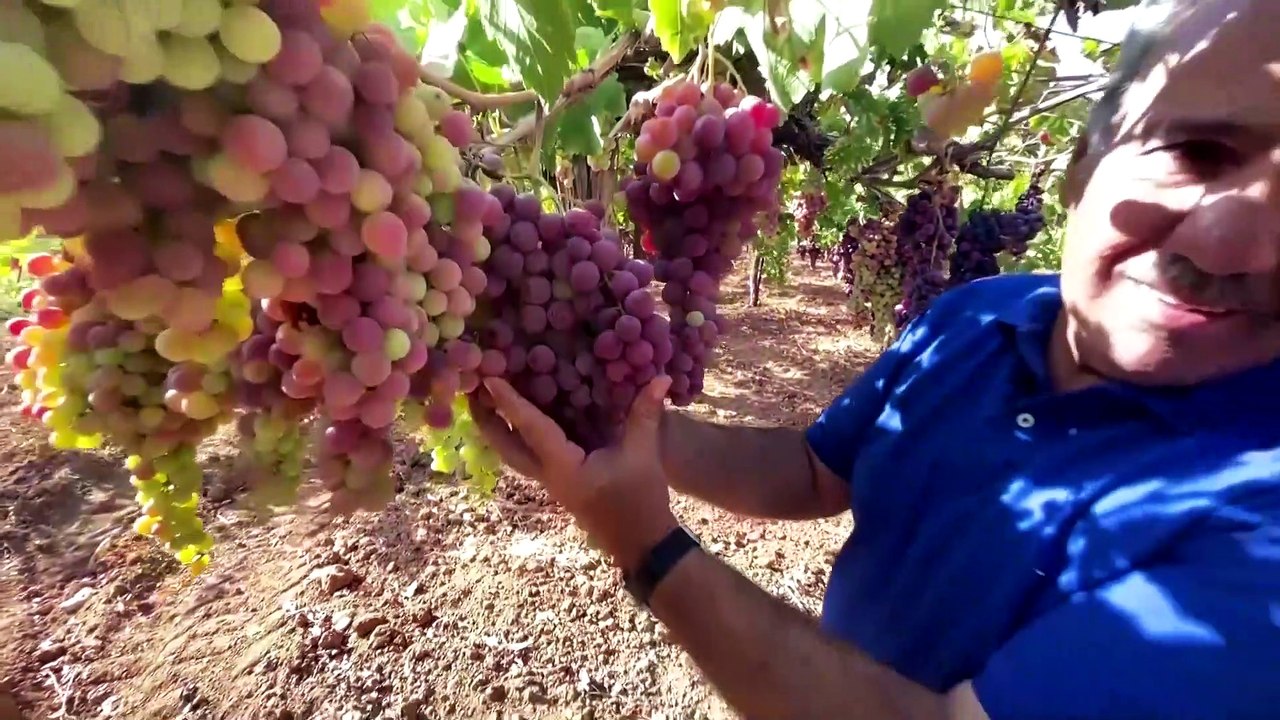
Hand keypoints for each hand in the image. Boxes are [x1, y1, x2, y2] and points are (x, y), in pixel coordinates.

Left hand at [469, 375, 679, 570]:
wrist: (643, 545)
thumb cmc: (640, 502)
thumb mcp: (643, 456)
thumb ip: (645, 415)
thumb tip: (660, 379)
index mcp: (563, 467)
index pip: (530, 429)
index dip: (510, 403)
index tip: (487, 381)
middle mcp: (549, 476)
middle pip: (506, 448)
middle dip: (487, 421)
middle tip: (472, 391)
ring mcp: (552, 483)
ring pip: (513, 455)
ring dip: (498, 430)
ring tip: (486, 403)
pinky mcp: (561, 484)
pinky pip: (529, 457)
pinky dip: (517, 437)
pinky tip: (521, 422)